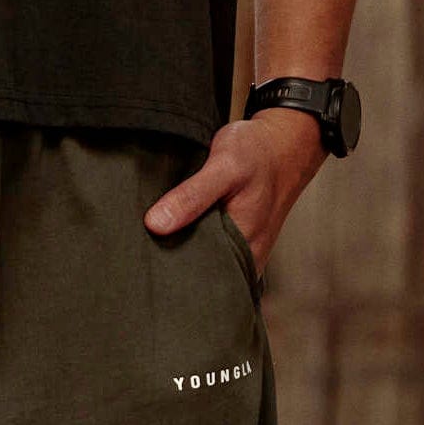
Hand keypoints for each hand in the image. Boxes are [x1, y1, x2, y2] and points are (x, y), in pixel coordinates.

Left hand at [143, 108, 326, 271]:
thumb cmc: (258, 153)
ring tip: (153, 240)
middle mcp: (243, 260)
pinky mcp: (232, 243)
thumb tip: (155, 224)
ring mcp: (239, 253)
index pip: (196, 281)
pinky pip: (204, 251)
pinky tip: (172, 231)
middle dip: (169, 266)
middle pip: (196, 277)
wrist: (282, 143)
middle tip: (140, 249)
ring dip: (177, 253)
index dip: (167, 272)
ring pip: (199, 264)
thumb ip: (192, 196)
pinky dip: (187, 242)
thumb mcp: (225, 166)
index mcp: (244, 251)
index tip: (140, 259)